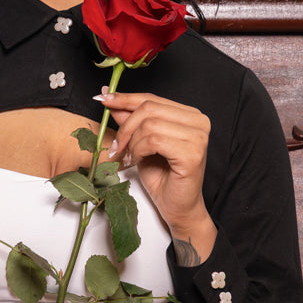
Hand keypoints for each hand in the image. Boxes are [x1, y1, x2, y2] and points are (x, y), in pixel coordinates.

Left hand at [100, 90, 216, 262]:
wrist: (177, 207)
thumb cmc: (162, 177)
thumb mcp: (140, 143)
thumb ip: (130, 120)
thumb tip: (109, 95)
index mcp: (188, 115)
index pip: (152, 98)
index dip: (125, 98)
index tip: (103, 98)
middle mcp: (198, 121)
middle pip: (149, 108)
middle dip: (125, 127)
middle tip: (116, 147)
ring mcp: (198, 136)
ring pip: (149, 124)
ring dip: (131, 142)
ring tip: (128, 158)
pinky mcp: (192, 153)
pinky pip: (154, 141)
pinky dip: (138, 151)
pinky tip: (135, 162)